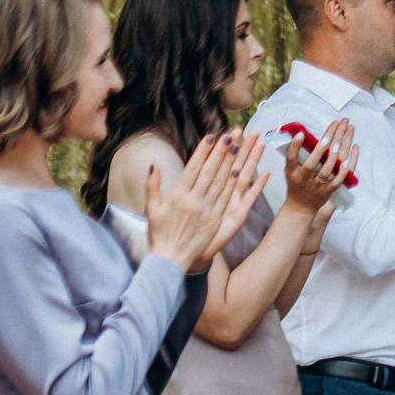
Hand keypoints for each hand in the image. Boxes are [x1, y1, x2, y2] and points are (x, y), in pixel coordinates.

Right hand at [147, 133, 264, 273]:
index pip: (193, 168)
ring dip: (232, 163)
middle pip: (211, 172)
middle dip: (222, 152)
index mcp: (178, 196)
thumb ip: (152, 185)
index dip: (203, 152)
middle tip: (232, 135)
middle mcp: (194, 201)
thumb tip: (153, 165)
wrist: (170, 260)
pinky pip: (228, 200)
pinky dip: (236, 185)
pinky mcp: (216, 221)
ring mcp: (207, 211)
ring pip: (222, 183)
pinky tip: (242, 172)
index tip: (212, 136)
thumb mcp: (151, 208)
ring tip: (240, 146)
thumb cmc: (159, 234)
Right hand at [281, 117, 356, 215]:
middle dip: (323, 143)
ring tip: (340, 139)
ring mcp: (316, 185)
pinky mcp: (328, 191)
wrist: (300, 207)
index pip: (291, 156)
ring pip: (327, 169)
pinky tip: (349, 158)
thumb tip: (302, 132)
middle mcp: (303, 178)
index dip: (295, 145)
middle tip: (332, 126)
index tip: (302, 133)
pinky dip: (343, 170)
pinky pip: (338, 180)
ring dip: (334, 154)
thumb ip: (295, 154)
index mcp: (291, 171)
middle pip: (313, 160)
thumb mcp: (290, 169)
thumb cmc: (296, 183)